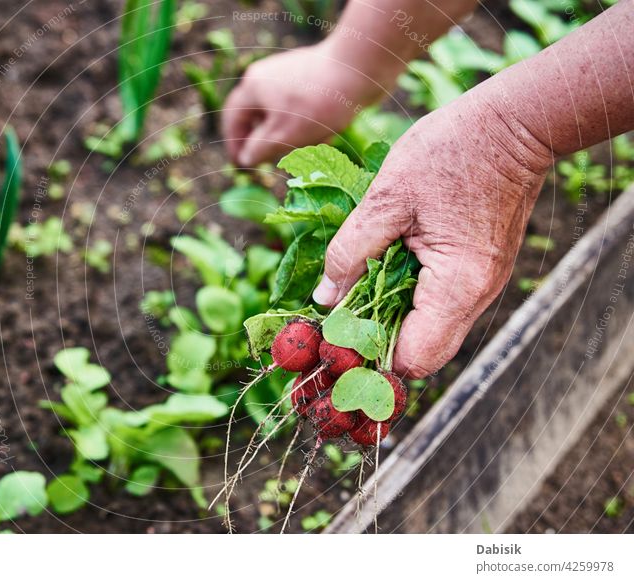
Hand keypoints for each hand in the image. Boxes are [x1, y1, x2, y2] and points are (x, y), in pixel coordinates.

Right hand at [222, 42, 384, 165]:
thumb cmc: (317, 105)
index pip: (233, 119)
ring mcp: (292, 75)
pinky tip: (327, 136)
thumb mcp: (283, 135)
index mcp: (253, 87)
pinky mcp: (315, 77)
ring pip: (285, 114)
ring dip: (293, 136)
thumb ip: (259, 150)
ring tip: (308, 151)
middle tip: (274, 161)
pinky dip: (310, 124)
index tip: (241, 166)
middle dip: (268, 141)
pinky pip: (304, 107)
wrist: (361, 68)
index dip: (235, 145)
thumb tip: (246, 159)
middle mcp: (268, 77)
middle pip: (259, 116)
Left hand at [312, 94, 552, 377]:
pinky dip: (409, 296)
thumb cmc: (452, 151)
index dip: (370, 352)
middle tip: (345, 303)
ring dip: (390, 314)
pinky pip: (439, 305)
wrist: (514, 124)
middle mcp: (476, 298)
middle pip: (420, 353)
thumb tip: (325, 298)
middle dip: (377, 336)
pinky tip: (389, 263)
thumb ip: (350, 251)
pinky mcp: (479, 273)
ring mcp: (482, 288)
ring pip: (428, 330)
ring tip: (364, 276)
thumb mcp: (386, 197)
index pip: (412, 359)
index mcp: (457, 286)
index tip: (338, 328)